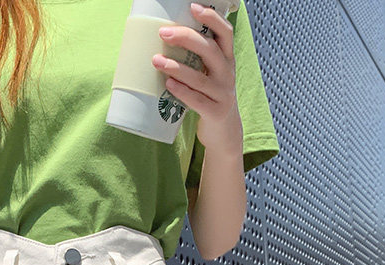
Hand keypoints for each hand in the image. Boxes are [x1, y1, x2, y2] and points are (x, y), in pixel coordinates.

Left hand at [152, 3, 242, 153]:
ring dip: (177, 67)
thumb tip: (166, 40)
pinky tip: (168, 85)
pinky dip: (182, 92)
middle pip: (210, 50)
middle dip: (186, 38)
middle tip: (163, 33)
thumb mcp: (210, 74)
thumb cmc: (210, 97)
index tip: (193, 7)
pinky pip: (197, 100)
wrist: (224, 131)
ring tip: (156, 61)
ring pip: (200, 77)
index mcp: (227, 60)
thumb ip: (198, 59)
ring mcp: (223, 94)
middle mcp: (227, 74)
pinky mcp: (215, 112)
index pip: (225, 33)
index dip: (211, 18)